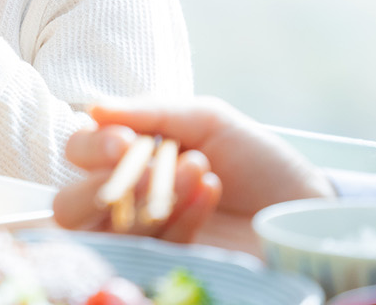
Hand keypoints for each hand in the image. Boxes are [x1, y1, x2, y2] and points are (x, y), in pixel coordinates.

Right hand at [54, 99, 334, 246]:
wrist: (305, 208)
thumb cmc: (256, 161)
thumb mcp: (209, 120)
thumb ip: (153, 111)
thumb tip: (94, 107)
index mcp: (129, 157)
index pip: (78, 152)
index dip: (90, 147)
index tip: (123, 140)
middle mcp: (127, 199)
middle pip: (70, 205)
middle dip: (102, 185)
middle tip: (147, 168)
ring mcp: (145, 239)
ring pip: (107, 233)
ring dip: (150, 197)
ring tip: (199, 169)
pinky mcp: (168, 268)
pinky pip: (154, 249)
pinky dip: (181, 216)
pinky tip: (210, 190)